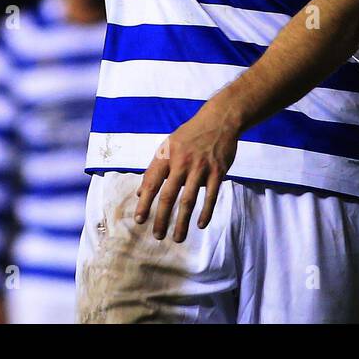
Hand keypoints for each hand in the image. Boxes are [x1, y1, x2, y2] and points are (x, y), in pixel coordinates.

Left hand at [135, 105, 239, 242]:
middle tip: (157, 236)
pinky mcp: (218, 171)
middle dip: (161, 218)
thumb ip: (154, 170)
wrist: (219, 120)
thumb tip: (140, 194)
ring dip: (182, 222)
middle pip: (168, 195)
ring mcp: (201, 167)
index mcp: (166, 155)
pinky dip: (205, 211)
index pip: (152, 183)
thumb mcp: (167, 146)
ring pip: (189, 199)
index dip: (145, 203)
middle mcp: (181, 162)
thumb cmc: (190, 135)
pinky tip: (200, 224)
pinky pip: (211, 195)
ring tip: (177, 238)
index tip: (139, 221)